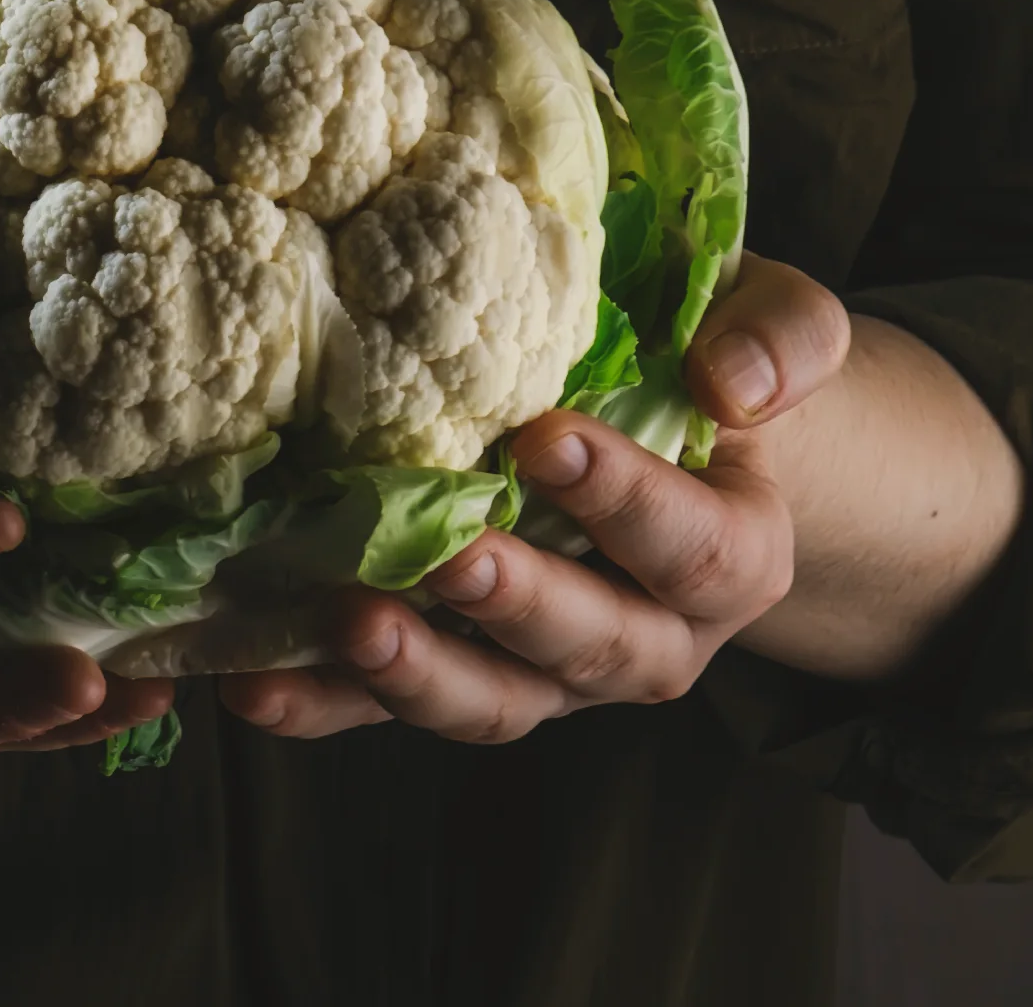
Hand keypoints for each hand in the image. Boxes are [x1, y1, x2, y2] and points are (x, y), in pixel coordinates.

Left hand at [218, 256, 847, 741]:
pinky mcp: (456, 674)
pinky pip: (386, 711)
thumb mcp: (770, 321)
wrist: (666, 430)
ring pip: (492, 701)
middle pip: (590, 645)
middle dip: (516, 604)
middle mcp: (649, 638)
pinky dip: (320, 703)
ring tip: (348, 623)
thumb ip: (782, 335)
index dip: (626, 501)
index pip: (694, 548)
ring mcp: (547, 673)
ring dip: (415, 674)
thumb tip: (732, 382)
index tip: (547, 440)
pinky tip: (250, 679)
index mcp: (735, 556)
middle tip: (449, 552)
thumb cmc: (706, 360)